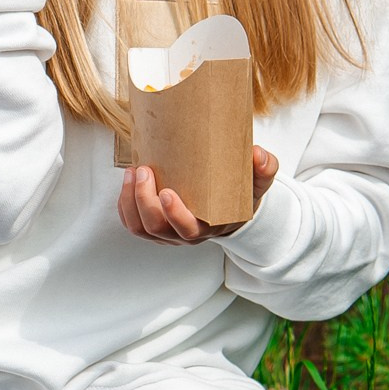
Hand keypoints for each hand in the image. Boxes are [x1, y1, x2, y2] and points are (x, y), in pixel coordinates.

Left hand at [117, 146, 277, 242]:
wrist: (228, 209)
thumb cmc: (239, 195)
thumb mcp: (256, 183)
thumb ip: (264, 169)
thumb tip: (259, 154)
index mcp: (209, 228)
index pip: (187, 230)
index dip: (174, 215)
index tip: (167, 192)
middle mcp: (184, 235)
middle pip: (156, 228)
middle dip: (144, 201)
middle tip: (144, 171)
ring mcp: (166, 233)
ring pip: (139, 227)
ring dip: (130, 201)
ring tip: (132, 172)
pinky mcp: (152, 226)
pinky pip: (132, 223)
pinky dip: (124, 205)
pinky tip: (127, 181)